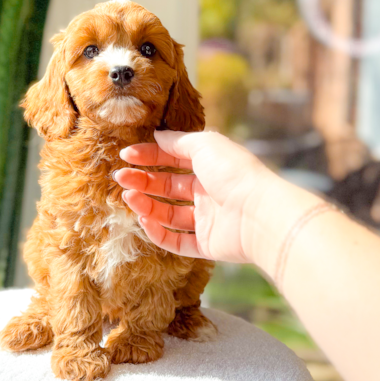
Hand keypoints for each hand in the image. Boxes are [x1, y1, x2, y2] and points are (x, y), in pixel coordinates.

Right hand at [114, 130, 275, 262]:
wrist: (259, 213)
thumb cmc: (234, 172)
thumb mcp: (205, 145)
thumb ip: (178, 141)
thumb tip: (157, 135)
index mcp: (210, 167)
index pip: (173, 159)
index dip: (150, 156)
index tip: (127, 155)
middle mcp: (209, 192)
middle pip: (168, 187)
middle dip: (143, 180)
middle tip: (120, 177)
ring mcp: (208, 220)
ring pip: (169, 214)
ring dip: (146, 205)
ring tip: (128, 197)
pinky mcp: (207, 245)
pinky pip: (177, 241)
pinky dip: (158, 233)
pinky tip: (143, 220)